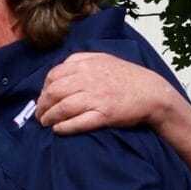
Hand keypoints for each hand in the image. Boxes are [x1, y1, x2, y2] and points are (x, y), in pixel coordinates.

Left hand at [36, 55, 171, 135]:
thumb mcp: (102, 59)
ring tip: (45, 122)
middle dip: (42, 105)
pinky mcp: (103, 114)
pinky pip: (77, 122)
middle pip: (54, 92)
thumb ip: (80, 61)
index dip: (44, 88)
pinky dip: (64, 127)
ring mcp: (96, 97)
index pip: (54, 75)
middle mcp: (88, 79)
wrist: (151, 92)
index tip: (43, 97)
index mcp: (86, 64)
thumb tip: (57, 73)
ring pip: (63, 107)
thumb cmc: (126, 76)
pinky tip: (57, 129)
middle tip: (39, 114)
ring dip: (49, 117)